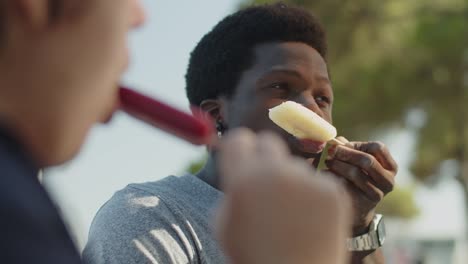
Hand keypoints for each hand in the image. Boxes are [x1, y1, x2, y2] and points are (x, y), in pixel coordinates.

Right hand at [216, 128, 350, 263]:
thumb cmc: (254, 256)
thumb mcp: (224, 225)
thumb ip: (232, 188)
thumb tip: (241, 165)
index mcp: (243, 180)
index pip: (239, 139)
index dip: (240, 149)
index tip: (243, 157)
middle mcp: (275, 172)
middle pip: (269, 142)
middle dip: (265, 157)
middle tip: (268, 181)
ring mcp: (307, 180)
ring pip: (295, 166)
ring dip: (292, 182)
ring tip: (292, 217)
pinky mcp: (333, 191)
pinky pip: (318, 181)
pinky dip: (314, 196)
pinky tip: (311, 221)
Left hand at [325, 137, 397, 234]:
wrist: (356, 206)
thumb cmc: (356, 176)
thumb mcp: (357, 161)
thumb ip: (349, 148)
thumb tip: (335, 141)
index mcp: (390, 167)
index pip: (379, 148)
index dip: (359, 144)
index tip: (343, 145)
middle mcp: (388, 181)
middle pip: (367, 160)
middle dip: (346, 153)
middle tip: (331, 151)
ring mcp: (378, 194)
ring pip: (356, 173)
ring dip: (337, 164)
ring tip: (327, 162)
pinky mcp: (363, 204)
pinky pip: (346, 186)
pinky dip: (334, 178)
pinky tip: (326, 174)